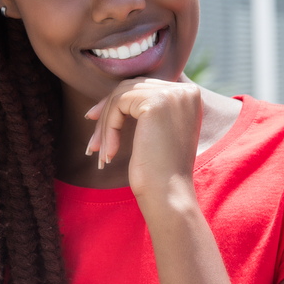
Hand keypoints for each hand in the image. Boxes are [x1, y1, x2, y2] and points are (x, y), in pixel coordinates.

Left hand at [85, 78, 201, 202]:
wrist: (168, 195)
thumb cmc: (160, 171)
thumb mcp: (159, 132)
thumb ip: (147, 109)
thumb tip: (113, 94)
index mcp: (190, 96)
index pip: (145, 88)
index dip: (118, 104)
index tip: (96, 120)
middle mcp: (186, 91)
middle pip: (132, 88)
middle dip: (107, 113)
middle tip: (93, 141)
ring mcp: (173, 94)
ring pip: (122, 95)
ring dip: (105, 123)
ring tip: (98, 150)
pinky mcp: (156, 102)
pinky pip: (118, 104)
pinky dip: (108, 127)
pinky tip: (109, 152)